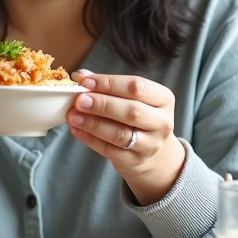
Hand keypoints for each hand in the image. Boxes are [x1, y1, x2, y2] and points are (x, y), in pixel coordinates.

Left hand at [67, 71, 185, 205]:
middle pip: (131, 111)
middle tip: (79, 100)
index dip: (109, 83)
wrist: (153, 151)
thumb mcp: (132, 98)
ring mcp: (150, 145)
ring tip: (73, 115)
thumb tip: (80, 75)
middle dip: (102, 104)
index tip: (85, 81)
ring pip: (120, 134)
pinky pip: (109, 150)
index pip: (137, 87)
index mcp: (163, 99)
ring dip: (93, 123)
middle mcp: (161, 122)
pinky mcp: (134, 161)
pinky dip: (90, 139)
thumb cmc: (139, 116)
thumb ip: (108, 86)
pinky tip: (76, 129)